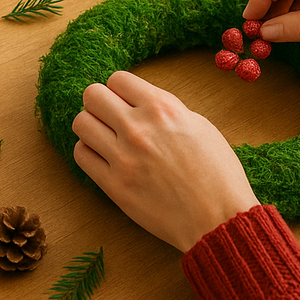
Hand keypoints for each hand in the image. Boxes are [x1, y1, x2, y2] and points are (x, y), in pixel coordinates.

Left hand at [73, 71, 259, 251]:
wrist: (219, 220)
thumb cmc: (217, 174)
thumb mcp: (200, 127)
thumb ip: (166, 110)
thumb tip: (140, 103)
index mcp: (163, 108)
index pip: (118, 79)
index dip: (120, 90)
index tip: (125, 101)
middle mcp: (138, 128)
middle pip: (92, 95)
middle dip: (100, 103)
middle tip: (110, 117)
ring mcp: (123, 157)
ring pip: (81, 122)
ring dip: (91, 126)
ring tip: (105, 137)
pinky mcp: (113, 185)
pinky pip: (81, 155)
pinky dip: (89, 152)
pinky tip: (103, 158)